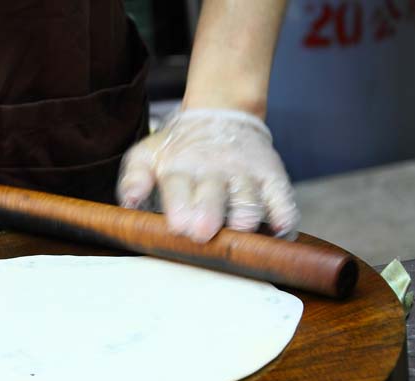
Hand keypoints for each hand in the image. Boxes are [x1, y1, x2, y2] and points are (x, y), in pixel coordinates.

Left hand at [117, 109, 298, 242]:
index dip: (179, 205)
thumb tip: (130, 201)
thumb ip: (134, 179)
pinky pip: (283, 199)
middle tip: (203, 231)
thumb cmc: (177, 149)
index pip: (178, 186)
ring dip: (246, 215)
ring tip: (241, 229)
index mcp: (180, 168)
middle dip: (210, 212)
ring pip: (250, 199)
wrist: (220, 114)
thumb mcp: (147, 155)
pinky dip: (284, 216)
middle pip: (215, 194)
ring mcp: (246, 174)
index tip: (178, 225)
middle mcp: (215, 170)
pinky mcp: (273, 178)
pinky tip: (279, 230)